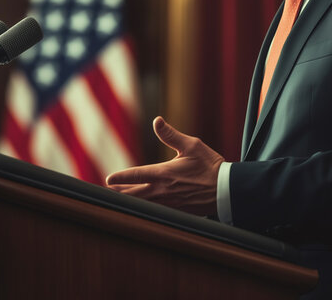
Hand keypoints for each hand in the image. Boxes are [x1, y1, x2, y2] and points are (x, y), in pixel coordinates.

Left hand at [106, 116, 223, 215]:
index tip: (108, 179)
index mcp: (164, 173)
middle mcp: (163, 190)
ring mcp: (168, 203)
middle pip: (133, 194)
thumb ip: (171, 135)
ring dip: (128, 201)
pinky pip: (153, 210)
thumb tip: (157, 121)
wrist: (226, 190)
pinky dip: (143, 208)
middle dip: (118, 193)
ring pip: (142, 204)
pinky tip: (138, 207)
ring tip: (117, 199)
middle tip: (105, 193)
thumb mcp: (192, 145)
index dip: (120, 177)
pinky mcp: (175, 210)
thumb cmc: (210, 165)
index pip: (136, 175)